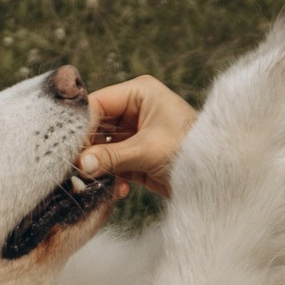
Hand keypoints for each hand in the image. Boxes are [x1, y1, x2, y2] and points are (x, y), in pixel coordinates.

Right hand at [77, 74, 195, 196]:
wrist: (217, 177)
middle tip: (77, 170)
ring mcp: (134, 133)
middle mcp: (135, 109)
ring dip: (99, 167)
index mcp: (140, 93)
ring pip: (101, 147)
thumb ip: (111, 157)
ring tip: (95, 183)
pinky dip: (112, 177)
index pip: (97, 103)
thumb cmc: (190, 151)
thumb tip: (80, 164)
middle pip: (95, 126)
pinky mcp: (136, 155)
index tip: (68, 148)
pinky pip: (112, 164)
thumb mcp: (148, 151)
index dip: (80, 125)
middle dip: (87, 149)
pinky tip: (119, 190)